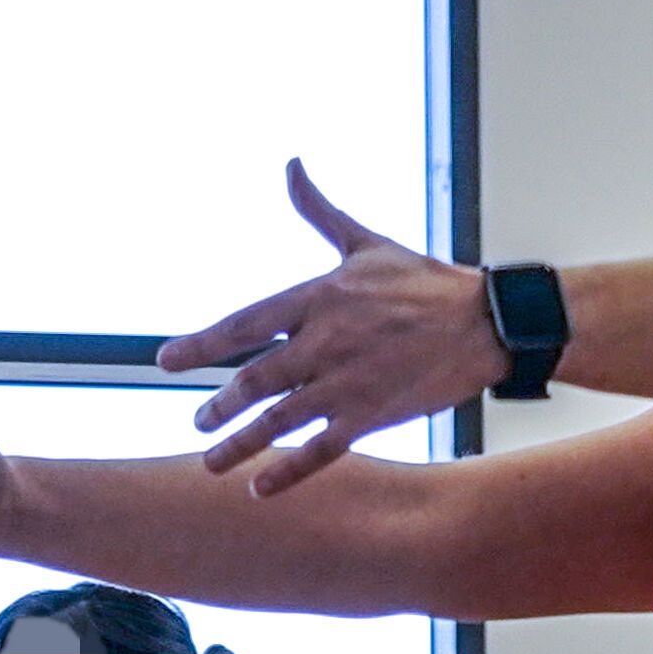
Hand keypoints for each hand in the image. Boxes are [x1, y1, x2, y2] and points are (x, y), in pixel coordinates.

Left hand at [151, 162, 497, 492]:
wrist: (486, 322)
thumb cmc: (425, 281)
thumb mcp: (366, 242)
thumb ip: (319, 210)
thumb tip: (291, 165)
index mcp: (319, 297)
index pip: (245, 324)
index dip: (201, 345)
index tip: (166, 361)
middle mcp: (326, 341)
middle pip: (255, 379)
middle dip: (219, 405)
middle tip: (197, 420)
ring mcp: (348, 382)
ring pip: (278, 421)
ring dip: (239, 444)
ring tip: (211, 462)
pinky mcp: (373, 415)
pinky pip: (319, 451)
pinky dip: (287, 472)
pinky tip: (260, 488)